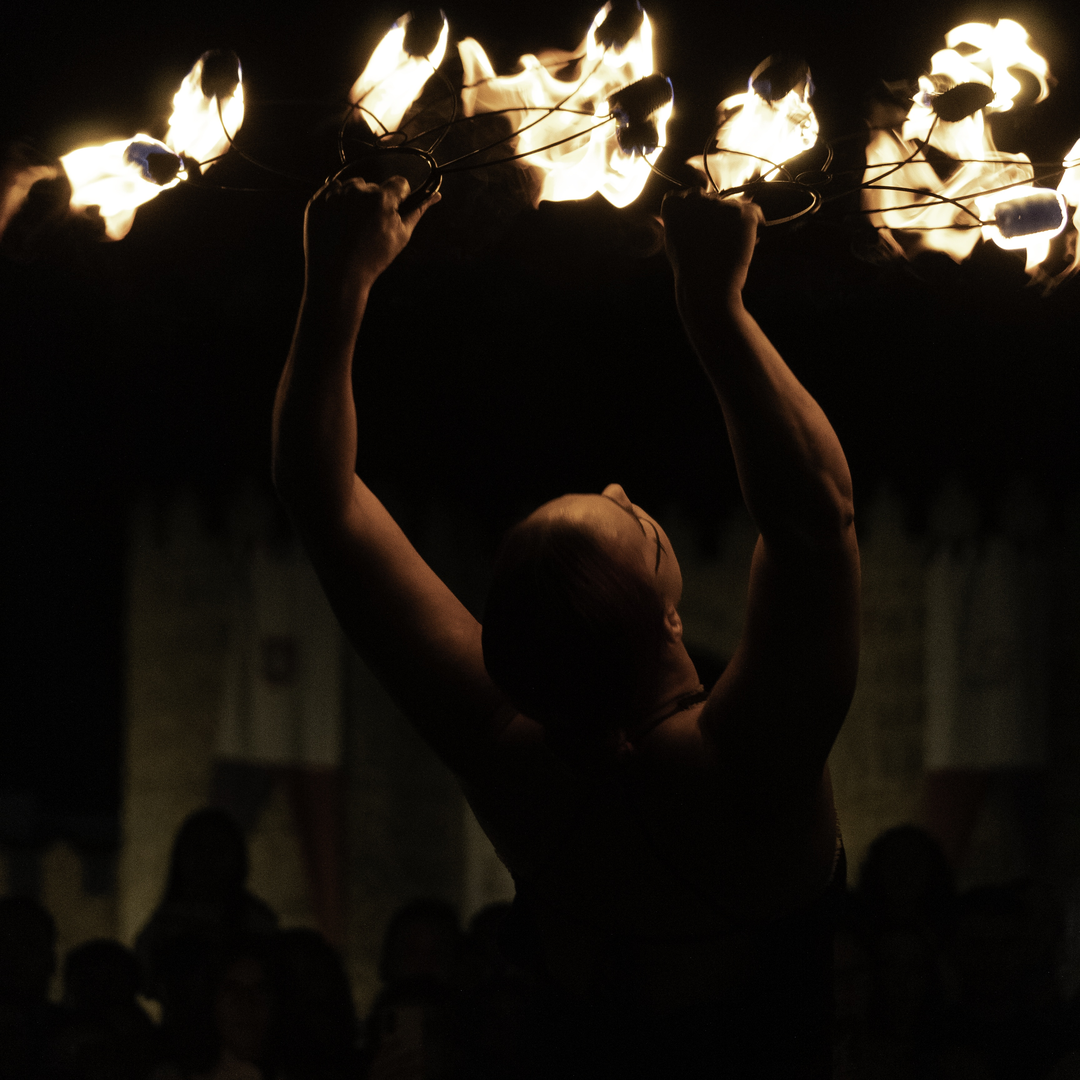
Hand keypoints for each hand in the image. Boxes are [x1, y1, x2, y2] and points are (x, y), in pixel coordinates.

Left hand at [302, 175, 439, 298]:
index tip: (394, 211)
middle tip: (371, 226)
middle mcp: (357, 190)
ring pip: (353, 186)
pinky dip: (338, 203)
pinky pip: (333, 192)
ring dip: (357, 199)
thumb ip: (418, 211)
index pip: (399, 182)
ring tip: (354, 225)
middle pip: (375, 185)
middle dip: (376, 200)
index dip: (400, 197)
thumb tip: (435, 195)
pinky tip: (340, 223)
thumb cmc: (373, 258)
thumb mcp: (401, 236)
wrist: (337, 276)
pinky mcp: (317, 200)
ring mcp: (334, 194)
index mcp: (381, 198)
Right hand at [661, 188, 762, 298]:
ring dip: (733, 223)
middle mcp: (695, 197)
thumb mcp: (674, 238)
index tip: (697, 233)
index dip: (697, 214)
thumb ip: (683, 217)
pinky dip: (754, 226)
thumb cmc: (689, 268)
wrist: (705, 286)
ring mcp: (719, 203)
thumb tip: (696, 203)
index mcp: (673, 203)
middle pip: (712, 200)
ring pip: (733, 206)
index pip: (689, 196)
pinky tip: (745, 244)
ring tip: (726, 248)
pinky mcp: (742, 212)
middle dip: (716, 217)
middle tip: (714, 243)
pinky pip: (754, 212)